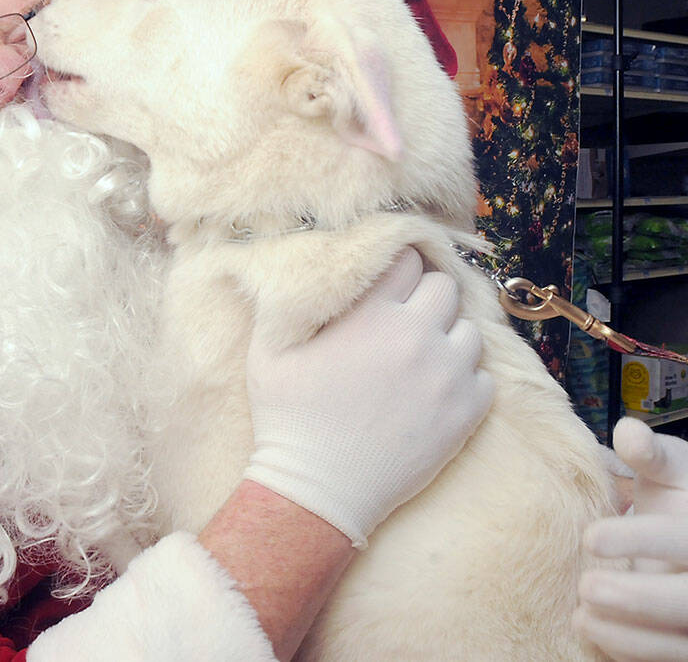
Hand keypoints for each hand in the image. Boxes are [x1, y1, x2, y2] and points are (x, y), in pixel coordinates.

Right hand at [242, 247, 490, 547]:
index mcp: (371, 315)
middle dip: (425, 297)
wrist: (320, 490)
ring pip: (470, 331)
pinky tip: (435, 390)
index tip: (387, 284)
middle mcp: (416, 336)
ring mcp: (447, 375)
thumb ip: (282, 305)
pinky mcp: (466, 413)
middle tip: (405, 317)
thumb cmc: (287, 419)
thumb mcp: (267, 354)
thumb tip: (293, 272)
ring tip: (422, 356)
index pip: (407, 260)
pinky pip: (484, 377)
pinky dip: (465, 379)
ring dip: (448, 337)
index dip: (396, 267)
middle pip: (445, 288)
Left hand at [575, 417, 687, 661]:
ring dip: (630, 636)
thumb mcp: (677, 470)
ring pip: (680, 642)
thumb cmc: (683, 498)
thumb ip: (653, 456)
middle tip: (587, 587)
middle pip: (687, 601)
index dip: (640, 540)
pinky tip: (595, 637)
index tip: (590, 536)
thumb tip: (628, 430)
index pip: (683, 540)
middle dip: (638, 598)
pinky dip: (633, 653)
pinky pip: (669, 658)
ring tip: (581, 618)